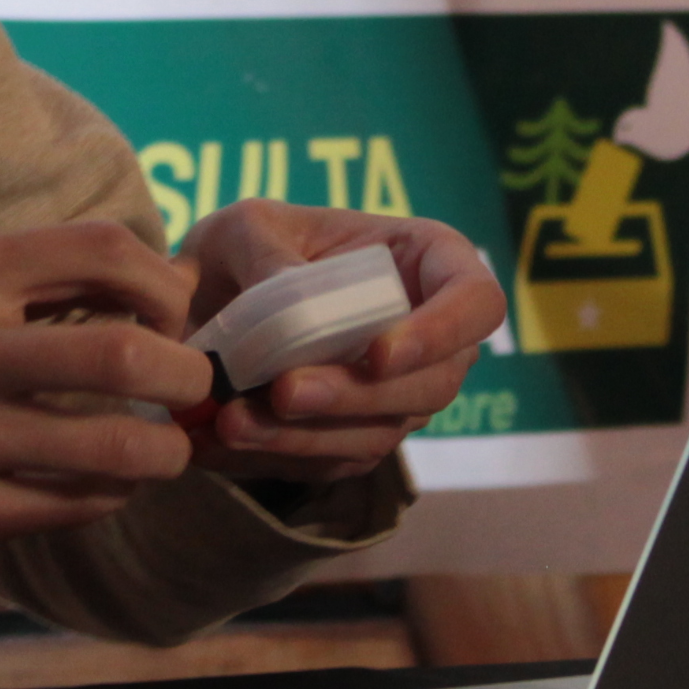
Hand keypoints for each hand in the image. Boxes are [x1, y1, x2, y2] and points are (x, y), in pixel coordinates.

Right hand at [0, 222, 217, 584]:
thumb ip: (15, 283)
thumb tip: (149, 284)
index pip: (102, 250)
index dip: (163, 283)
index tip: (173, 313)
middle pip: (127, 352)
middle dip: (185, 376)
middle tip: (189, 389)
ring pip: (115, 445)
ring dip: (162, 450)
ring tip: (162, 449)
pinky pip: (69, 505)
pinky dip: (104, 496)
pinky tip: (98, 486)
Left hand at [174, 202, 504, 493]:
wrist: (212, 297)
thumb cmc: (250, 244)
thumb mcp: (248, 226)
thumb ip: (266, 254)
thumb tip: (286, 301)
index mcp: (428, 261)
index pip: (477, 302)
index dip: (443, 334)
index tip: (379, 354)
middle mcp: (429, 337)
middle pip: (433, 386)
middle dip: (357, 397)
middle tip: (285, 392)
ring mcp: (396, 395)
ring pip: (381, 433)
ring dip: (307, 436)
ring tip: (233, 422)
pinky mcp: (354, 439)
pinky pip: (332, 462)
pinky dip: (275, 456)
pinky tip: (218, 441)